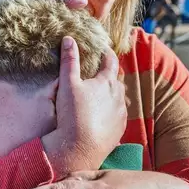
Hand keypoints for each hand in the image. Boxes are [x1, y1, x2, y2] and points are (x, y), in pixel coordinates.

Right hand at [41, 37, 126, 178]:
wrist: (78, 149)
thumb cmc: (72, 114)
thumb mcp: (67, 84)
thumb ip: (69, 60)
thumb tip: (69, 39)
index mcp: (107, 82)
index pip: (111, 61)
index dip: (107, 53)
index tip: (103, 49)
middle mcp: (119, 96)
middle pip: (116, 80)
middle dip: (108, 75)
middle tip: (98, 73)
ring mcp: (121, 114)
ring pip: (118, 99)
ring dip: (110, 95)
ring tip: (98, 96)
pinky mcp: (119, 130)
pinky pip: (117, 116)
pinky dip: (111, 112)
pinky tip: (100, 116)